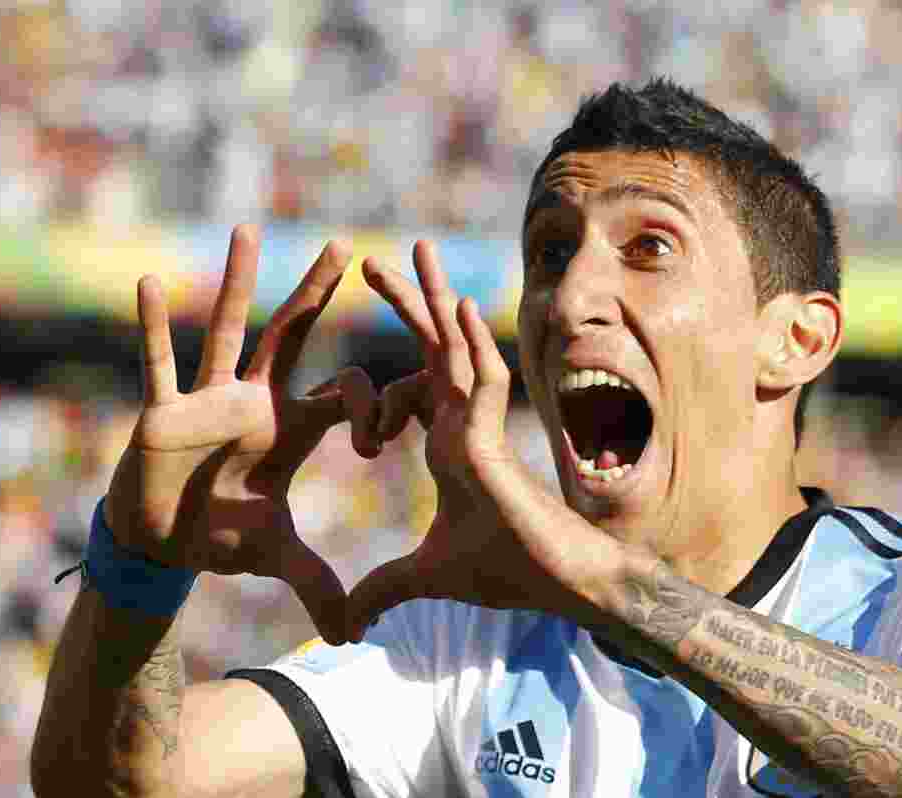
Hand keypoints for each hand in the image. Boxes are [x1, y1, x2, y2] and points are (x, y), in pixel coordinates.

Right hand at [104, 225, 379, 642]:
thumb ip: (316, 581)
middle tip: (343, 245)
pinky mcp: (163, 411)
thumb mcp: (274, 554)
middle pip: (293, 337)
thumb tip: (354, 633)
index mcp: (293, 426)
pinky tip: (144, 284)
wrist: (162, 541)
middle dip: (316, 292)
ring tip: (245, 230)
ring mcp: (209, 400)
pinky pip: (157, 364)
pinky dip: (149, 330)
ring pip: (226, 332)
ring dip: (235, 284)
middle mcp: (255, 401)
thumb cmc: (219, 535)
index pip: (348, 395)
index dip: (375, 408)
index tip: (380, 442)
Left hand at [346, 242, 623, 639]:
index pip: (412, 388)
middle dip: (405, 304)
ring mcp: (481, 427)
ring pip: (456, 348)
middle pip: (431, 349)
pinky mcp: (495, 442)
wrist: (554, 583)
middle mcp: (464, 423)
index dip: (378, 392)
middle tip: (371, 263)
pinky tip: (456, 306)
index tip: (361, 427)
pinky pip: (485, 382)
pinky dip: (473, 345)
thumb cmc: (503, 569)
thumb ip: (385, 588)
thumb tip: (346, 627)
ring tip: (414, 249)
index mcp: (448, 442)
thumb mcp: (425, 576)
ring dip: (435, 299)